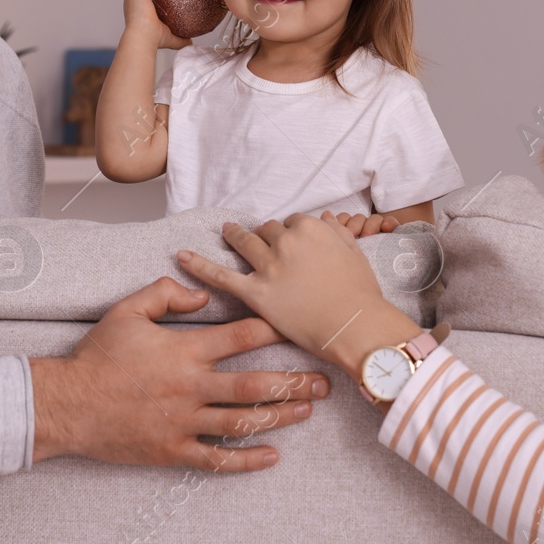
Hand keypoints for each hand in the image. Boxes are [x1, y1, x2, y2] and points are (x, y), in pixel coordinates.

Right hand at [30, 277, 330, 470]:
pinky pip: (216, 459)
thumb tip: (202, 292)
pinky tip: (272, 457)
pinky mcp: (173, 450)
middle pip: (255, 385)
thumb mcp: (127, 310)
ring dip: (281, 417)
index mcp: (184, 350)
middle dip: (295, 381)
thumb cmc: (97, 356)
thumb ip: (166, 294)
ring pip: (243, 422)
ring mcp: (184, 422)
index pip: (242, 336)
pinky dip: (246, 460)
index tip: (301, 325)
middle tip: (324, 380)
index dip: (275, 328)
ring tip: (308, 410)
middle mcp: (191, 386)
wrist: (66, 404)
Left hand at [175, 212, 420, 377]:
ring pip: (245, 243)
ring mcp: (268, 266)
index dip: (290, 234)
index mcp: (310, 228)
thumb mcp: (354, 253)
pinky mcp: (256, 292)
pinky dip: (199, 265)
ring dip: (235, 236)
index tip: (290, 243)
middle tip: (265, 246)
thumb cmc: (361, 294)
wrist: (358, 326)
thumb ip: (337, 231)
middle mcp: (286, 241)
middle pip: (267, 231)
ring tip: (226, 232)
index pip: (291, 222)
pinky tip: (182, 256)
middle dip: (266, 237)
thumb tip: (324, 217)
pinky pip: (221, 275)